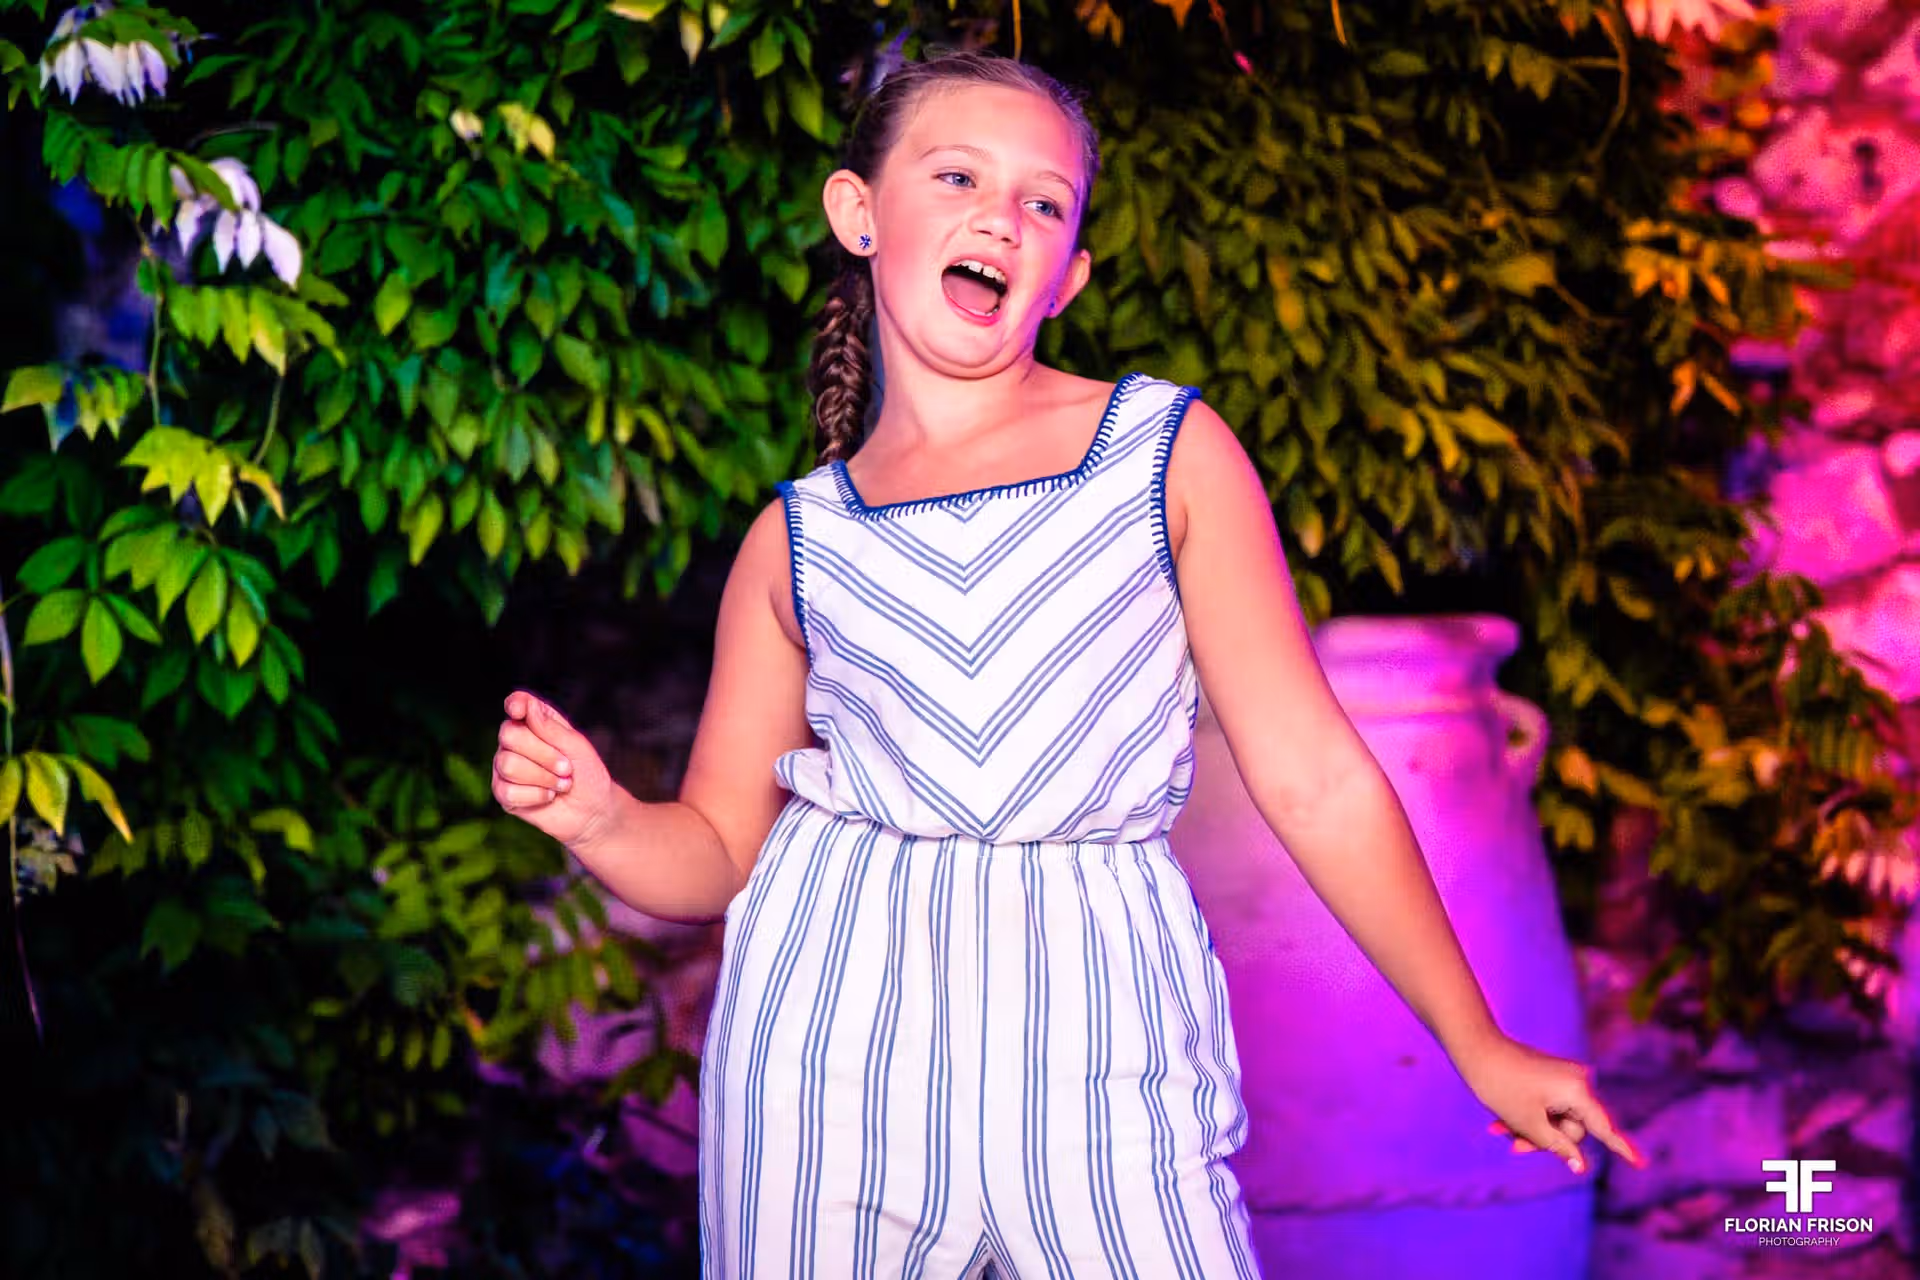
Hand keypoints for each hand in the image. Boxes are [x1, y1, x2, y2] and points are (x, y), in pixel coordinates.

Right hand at [492, 691, 611, 848]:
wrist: (592, 811)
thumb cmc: (587, 775)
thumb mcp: (577, 747)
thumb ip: (551, 728)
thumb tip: (527, 707)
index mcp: (536, 723)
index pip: (517, 704)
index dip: (515, 704)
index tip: (519, 710)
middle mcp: (515, 741)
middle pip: (509, 735)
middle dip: (544, 754)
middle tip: (566, 768)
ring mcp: (505, 766)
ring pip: (508, 764)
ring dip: (543, 778)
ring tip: (561, 784)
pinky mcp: (503, 793)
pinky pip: (508, 791)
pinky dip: (536, 795)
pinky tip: (548, 796)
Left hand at [1459, 1034, 1645, 1175]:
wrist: (1475, 1047)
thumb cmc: (1501, 1086)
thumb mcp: (1528, 1123)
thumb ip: (1557, 1146)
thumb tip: (1580, 1165)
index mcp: (1577, 1091)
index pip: (1603, 1128)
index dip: (1622, 1149)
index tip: (1641, 1165)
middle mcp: (1578, 1081)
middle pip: (1573, 1129)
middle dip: (1545, 1141)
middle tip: (1513, 1146)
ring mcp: (1565, 1078)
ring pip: (1556, 1120)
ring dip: (1531, 1130)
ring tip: (1499, 1130)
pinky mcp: (1551, 1077)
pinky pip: (1548, 1107)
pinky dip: (1529, 1117)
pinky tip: (1501, 1122)